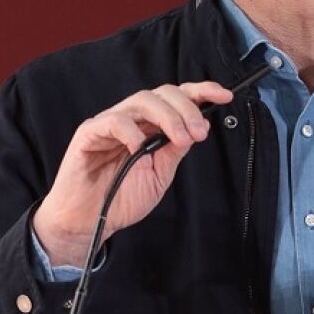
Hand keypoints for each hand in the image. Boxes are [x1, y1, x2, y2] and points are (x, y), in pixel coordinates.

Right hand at [32, 82, 232, 266]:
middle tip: (199, 133)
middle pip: (163, 93)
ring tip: (180, 138)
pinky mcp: (89, 133)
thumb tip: (199, 127)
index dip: (201, 91)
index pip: (176, 98)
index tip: (224, 96)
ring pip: (141, 100)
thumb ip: (175, 150)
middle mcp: (131, 119)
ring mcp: (109, 123)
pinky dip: (131, 131)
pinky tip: (140, 149)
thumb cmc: (120, 198)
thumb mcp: (160, 174)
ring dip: (168, 116)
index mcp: (149, 125)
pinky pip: (112, 121)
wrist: (89, 222)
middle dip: (187, 108)